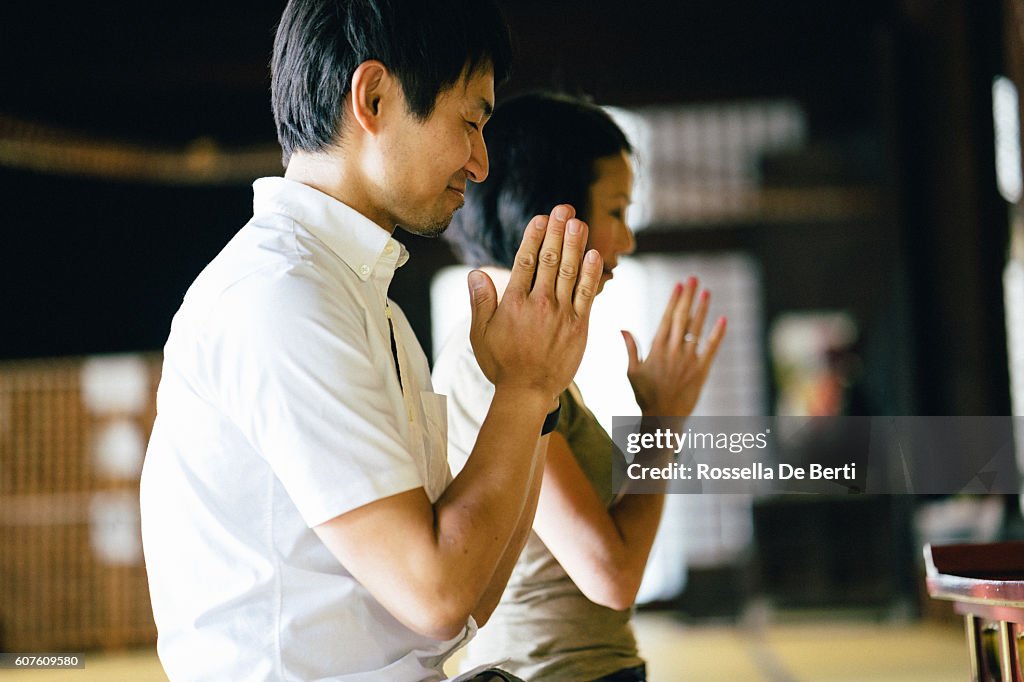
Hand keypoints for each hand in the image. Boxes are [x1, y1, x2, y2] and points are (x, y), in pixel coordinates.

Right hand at [468, 204, 602, 403]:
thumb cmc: (501, 364)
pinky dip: (590, 273)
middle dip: (557, 231)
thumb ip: (481, 302)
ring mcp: (561, 313)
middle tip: (564, 209)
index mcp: (514, 303)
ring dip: (574, 244)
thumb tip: (475, 273)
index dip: (534, 236)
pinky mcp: (579, 325)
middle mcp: (539, 303)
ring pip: (568, 271)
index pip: (525, 261)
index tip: (540, 218)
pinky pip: (586, 293)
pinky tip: (594, 255)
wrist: (528, 392)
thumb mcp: (480, 334)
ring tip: (579, 222)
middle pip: (549, 259)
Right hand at [621, 277, 726, 416]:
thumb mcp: (632, 372)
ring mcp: (688, 359)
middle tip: (693, 278)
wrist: (663, 417)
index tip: (678, 285)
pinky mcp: (701, 370)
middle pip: (682, 318)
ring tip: (706, 291)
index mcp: (657, 349)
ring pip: (696, 329)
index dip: (674, 300)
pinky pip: (711, 348)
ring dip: (702, 309)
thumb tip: (622, 329)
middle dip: (688, 297)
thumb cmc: (645, 396)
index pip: (667, 318)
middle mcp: (673, 350)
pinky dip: (717, 334)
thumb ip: (630, 349)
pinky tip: (723, 319)